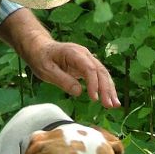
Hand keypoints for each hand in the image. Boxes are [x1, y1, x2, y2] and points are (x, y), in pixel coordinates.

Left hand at [0, 8, 119, 108]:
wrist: (40, 48)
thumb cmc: (41, 58)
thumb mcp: (46, 71)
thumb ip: (62, 80)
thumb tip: (79, 92)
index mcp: (74, 53)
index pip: (89, 68)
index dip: (93, 83)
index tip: (94, 98)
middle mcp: (84, 54)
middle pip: (100, 71)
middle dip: (106, 89)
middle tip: (110, 105)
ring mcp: (87, 60)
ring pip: (102, 74)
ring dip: (109, 90)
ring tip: (114, 105)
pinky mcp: (86, 66)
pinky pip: (98, 77)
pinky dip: (104, 88)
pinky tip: (109, 99)